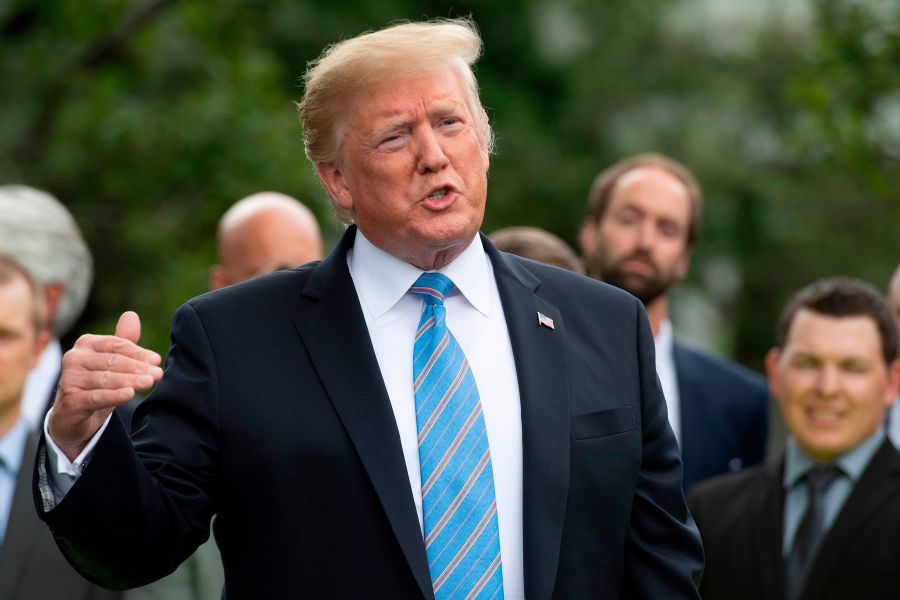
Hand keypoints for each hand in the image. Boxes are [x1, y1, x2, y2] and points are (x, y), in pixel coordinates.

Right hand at [49, 311, 163, 460]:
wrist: (74, 414)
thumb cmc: (97, 382)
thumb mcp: (112, 361)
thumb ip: (123, 341)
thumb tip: (131, 315)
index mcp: (86, 343)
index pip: (116, 345)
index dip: (138, 353)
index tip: (157, 360)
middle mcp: (74, 357)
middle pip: (113, 361)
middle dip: (138, 367)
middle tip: (158, 374)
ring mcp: (69, 379)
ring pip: (106, 378)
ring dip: (130, 380)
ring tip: (149, 382)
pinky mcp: (70, 400)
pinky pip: (96, 396)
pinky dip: (114, 395)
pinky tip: (130, 394)